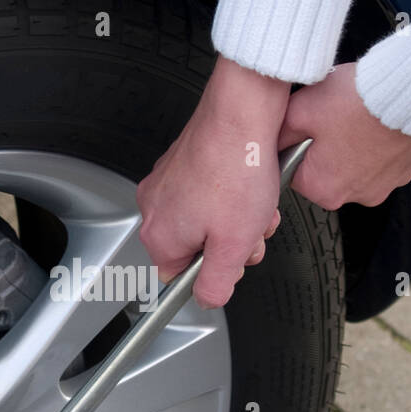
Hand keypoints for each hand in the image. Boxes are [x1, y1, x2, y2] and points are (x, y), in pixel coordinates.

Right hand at [137, 56, 290, 308]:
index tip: (231, 260)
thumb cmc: (236, 169)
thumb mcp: (233, 245)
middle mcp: (155, 206)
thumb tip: (207, 298)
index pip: (178, 277)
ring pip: (205, 219)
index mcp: (159, 234)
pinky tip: (250, 184)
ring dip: (237, 219)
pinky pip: (207, 192)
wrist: (243, 112)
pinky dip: (232, 193)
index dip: (212, 273)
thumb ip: (216, 283)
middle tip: (250, 231)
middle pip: (194, 247)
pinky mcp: (184, 160)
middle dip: (230, 244)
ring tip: (255, 204)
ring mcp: (167, 180)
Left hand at [278, 62, 410, 209]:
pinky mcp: (403, 173)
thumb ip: (280, 132)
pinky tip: (374, 123)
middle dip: (324, 145)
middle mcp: (353, 197)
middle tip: (333, 118)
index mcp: (322, 189)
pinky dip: (375, 144)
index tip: (308, 126)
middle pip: (324, 171)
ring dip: (350, 145)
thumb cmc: (357, 102)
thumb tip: (273, 141)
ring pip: (352, 165)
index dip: (297, 143)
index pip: (293, 171)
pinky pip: (379, 160)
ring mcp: (381, 187)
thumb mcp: (301, 110)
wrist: (408, 92)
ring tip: (355, 118)